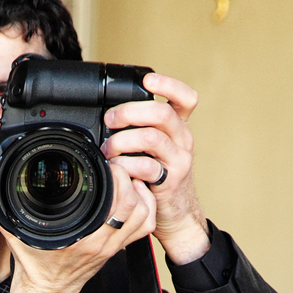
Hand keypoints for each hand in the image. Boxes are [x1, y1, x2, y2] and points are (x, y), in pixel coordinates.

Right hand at [0, 163, 155, 292]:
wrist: (45, 291)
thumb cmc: (32, 263)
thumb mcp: (12, 229)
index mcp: (83, 237)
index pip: (118, 202)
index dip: (118, 176)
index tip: (106, 162)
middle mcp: (103, 242)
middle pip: (136, 205)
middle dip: (130, 178)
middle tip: (116, 165)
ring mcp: (114, 246)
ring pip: (144, 216)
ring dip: (141, 193)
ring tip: (126, 177)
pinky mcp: (118, 248)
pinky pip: (143, 227)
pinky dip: (144, 208)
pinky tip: (132, 196)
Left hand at [101, 73, 209, 264]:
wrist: (176, 213)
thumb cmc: (158, 175)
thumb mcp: (154, 147)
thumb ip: (140, 129)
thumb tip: (107, 114)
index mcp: (179, 127)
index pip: (186, 98)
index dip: (168, 85)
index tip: (147, 79)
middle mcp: (183, 140)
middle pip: (162, 113)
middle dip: (129, 112)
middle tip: (109, 120)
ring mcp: (179, 160)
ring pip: (151, 138)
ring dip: (122, 141)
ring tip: (108, 149)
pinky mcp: (170, 181)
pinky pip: (147, 167)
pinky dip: (126, 165)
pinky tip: (117, 168)